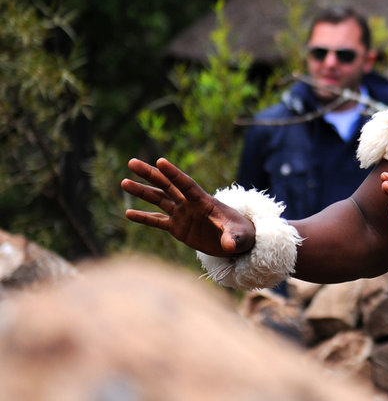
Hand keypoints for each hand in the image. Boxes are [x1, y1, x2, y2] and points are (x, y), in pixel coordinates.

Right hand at [122, 157, 255, 256]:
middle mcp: (190, 204)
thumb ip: (233, 238)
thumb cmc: (242, 234)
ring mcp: (183, 215)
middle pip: (167, 186)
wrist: (238, 242)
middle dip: (150, 174)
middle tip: (132, 162)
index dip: (174, 173)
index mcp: (205, 201)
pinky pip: (157, 221)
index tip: (160, 161)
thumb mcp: (240, 236)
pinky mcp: (178, 228)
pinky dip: (144, 217)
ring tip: (124, 182)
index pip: (186, 184)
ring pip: (159, 199)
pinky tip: (128, 212)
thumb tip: (229, 246)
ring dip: (142, 191)